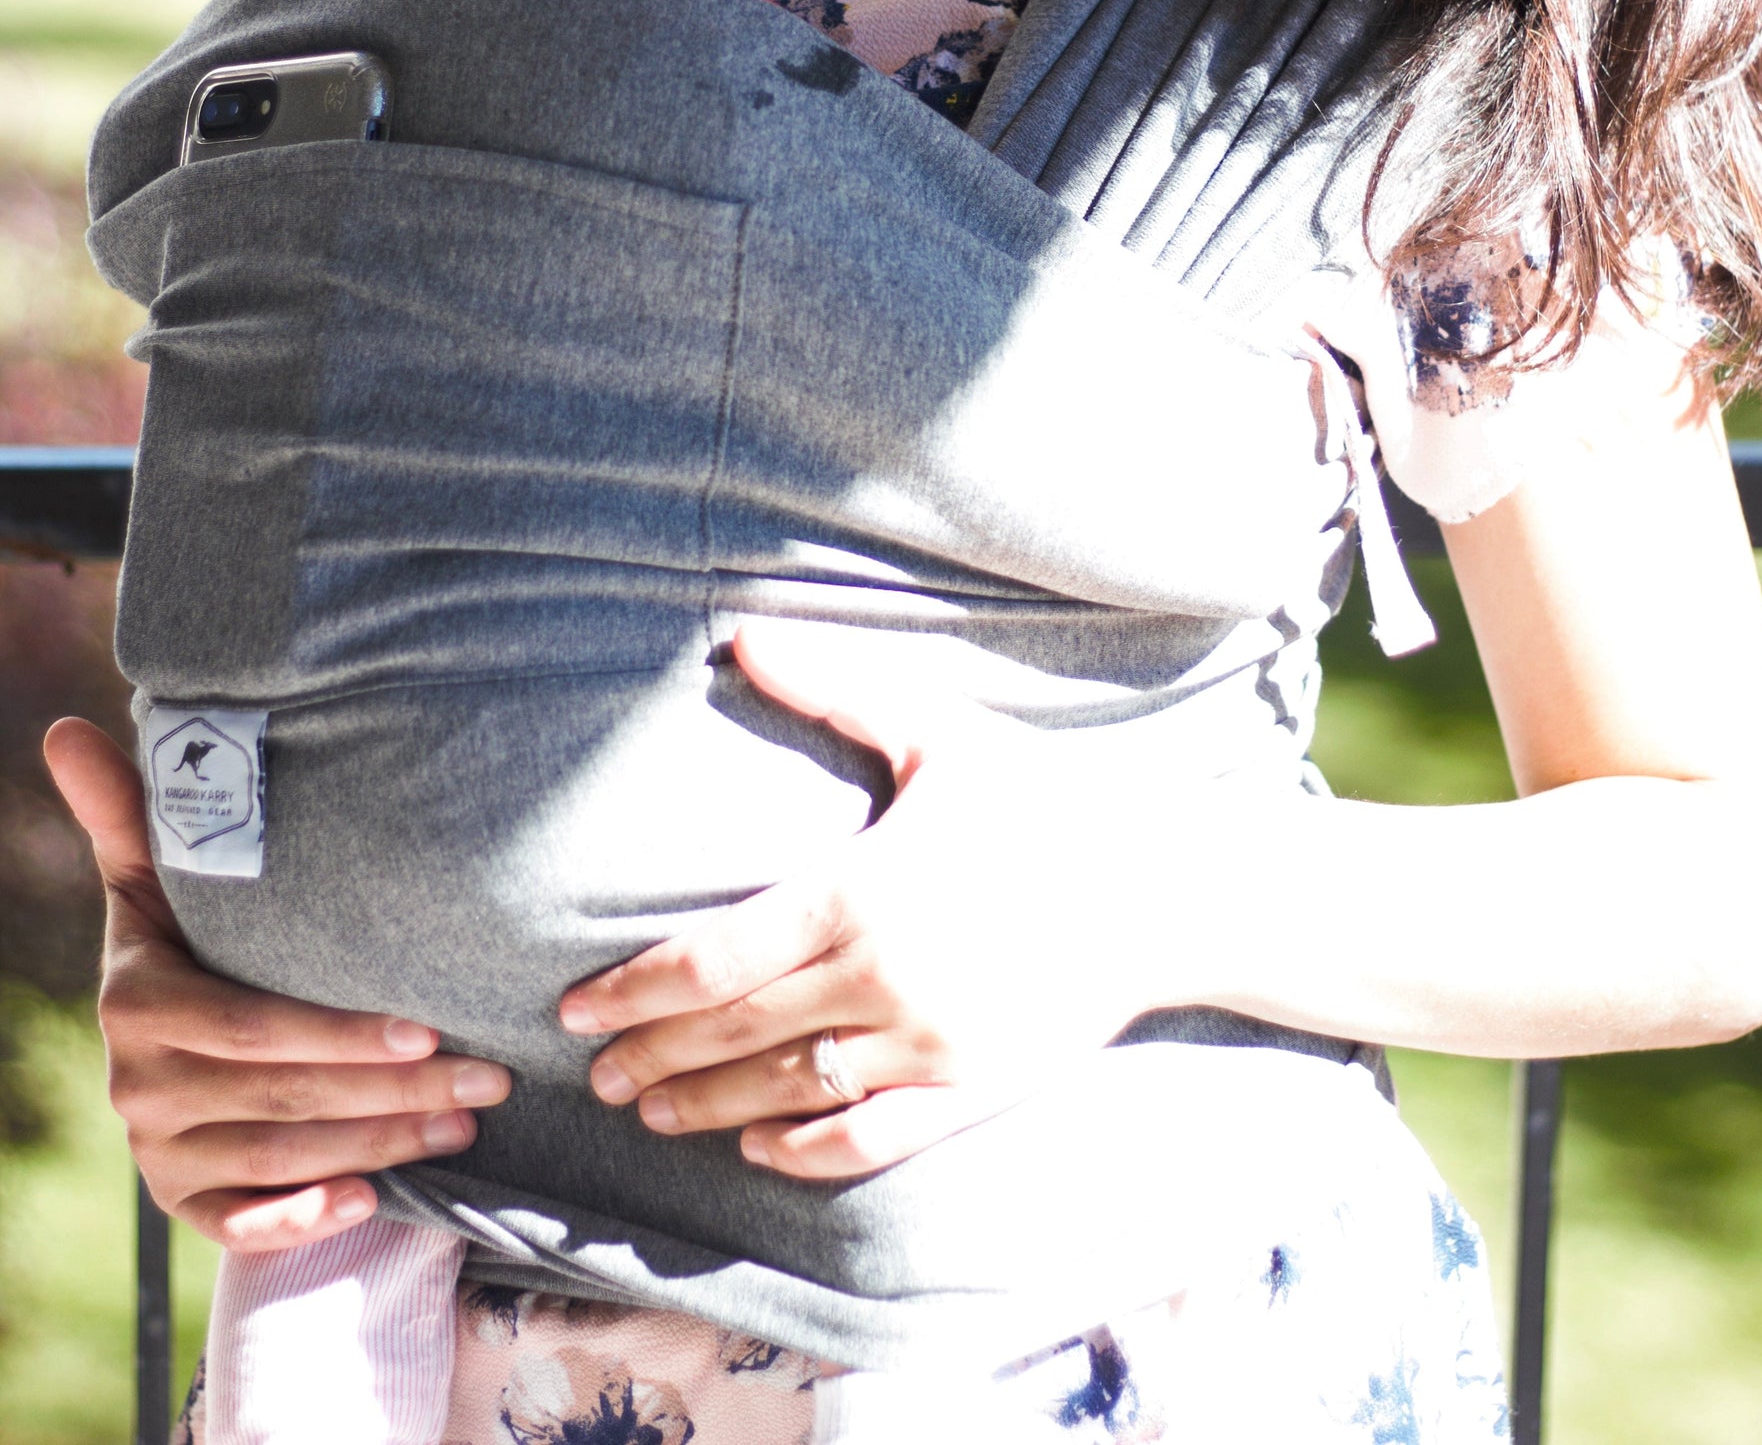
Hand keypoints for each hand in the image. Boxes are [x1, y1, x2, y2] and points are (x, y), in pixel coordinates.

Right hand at [41, 718, 509, 1248]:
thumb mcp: (155, 870)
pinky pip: (243, 1225)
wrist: (156, 1016)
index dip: (340, 1034)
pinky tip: (369, 1199)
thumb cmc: (182, 923)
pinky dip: (304, 1218)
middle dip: (397, 1091)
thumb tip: (65, 726)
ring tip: (467, 1120)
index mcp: (138, 1003)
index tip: (426, 1026)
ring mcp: (158, 1152)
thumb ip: (125, 807)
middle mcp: (139, 1086)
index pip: (254, 1029)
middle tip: (487, 1075)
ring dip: (383, 1145)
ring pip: (284, 1156)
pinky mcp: (181, 1201)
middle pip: (287, 1096)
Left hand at [557, 621, 1178, 1179]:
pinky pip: (866, 1141)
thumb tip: (741, 637)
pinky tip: (758, 1143)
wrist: (1158, 886)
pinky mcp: (969, 1092)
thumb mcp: (935, 733)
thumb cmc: (1041, 797)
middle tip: (595, 1073)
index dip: (634, 991)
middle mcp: (882, 978)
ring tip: (653, 1108)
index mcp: (860, 891)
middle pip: (733, 1033)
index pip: (713, 959)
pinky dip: (801, 1149)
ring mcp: (926, 1045)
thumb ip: (832, 689)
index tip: (578, 1009)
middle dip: (653, 1055)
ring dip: (705, 1105)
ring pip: (785, 1094)